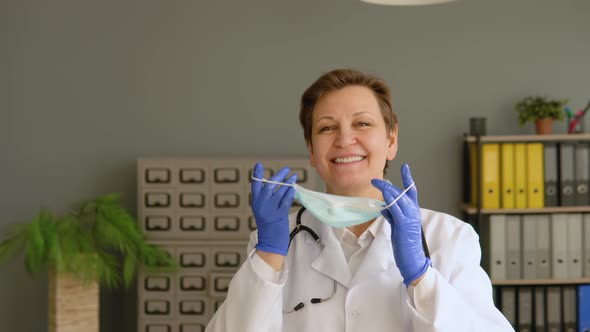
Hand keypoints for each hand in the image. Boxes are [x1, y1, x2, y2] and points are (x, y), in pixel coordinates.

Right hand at [251, 162, 296, 255]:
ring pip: (279, 192)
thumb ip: (266, 199)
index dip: (257, 174)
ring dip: (288, 183)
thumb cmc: (268, 225)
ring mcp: (270, 210)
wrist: (270, 241)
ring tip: (294, 177)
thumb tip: (277, 184)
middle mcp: (261, 205)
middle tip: (286, 169)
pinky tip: (293, 188)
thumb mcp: (262, 210)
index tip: (259, 164)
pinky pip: (285, 201)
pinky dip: (290, 193)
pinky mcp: (279, 215)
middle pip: (269, 185)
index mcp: (256, 202)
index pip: (255, 185)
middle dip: (279, 176)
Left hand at [371, 163, 430, 286]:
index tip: (405, 167)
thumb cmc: (405, 245)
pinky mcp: (404, 224)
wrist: (413, 260)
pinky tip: (383, 197)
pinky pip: (396, 209)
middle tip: (376, 179)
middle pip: (402, 192)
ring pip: (398, 198)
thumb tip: (384, 206)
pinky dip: (389, 201)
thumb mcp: (397, 227)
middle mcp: (414, 212)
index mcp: (413, 212)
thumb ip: (392, 215)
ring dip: (386, 190)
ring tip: (376, 183)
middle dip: (388, 184)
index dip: (408, 178)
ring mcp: (410, 218)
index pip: (411, 191)